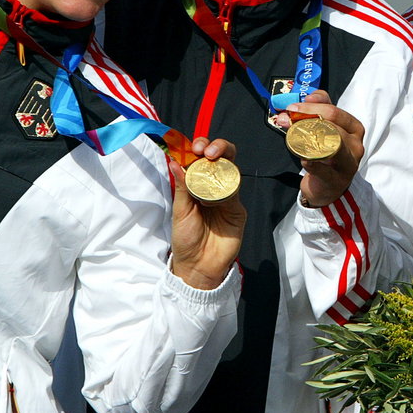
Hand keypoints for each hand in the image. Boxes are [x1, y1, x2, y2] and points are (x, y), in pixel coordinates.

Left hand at [170, 137, 246, 289]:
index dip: (203, 148)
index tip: (196, 147)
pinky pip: (234, 194)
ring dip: (223, 163)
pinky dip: (224, 189)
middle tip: (207, 150)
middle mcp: (216, 188)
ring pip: (232, 172)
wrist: (198, 265)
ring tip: (210, 162)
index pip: (204, 160)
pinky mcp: (238, 210)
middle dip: (219, 147)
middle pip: (224, 159)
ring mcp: (229, 198)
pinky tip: (212, 195)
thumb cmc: (186, 239)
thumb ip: (181, 187)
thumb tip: (174, 161)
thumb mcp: (180, 211)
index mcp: (199, 185)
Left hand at [287, 90, 365, 207]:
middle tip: (286, 118)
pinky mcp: (336, 180)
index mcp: (354, 128)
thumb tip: (308, 96)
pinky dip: (310, 161)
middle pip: (332, 126)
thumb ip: (320, 107)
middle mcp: (355, 144)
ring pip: (329, 144)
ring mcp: (348, 163)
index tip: (293, 106)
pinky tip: (302, 157)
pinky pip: (321, 168)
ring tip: (291, 135)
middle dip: (305, 119)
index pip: (334, 111)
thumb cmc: (327, 152)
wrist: (328, 186)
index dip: (312, 106)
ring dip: (305, 138)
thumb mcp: (327, 127)